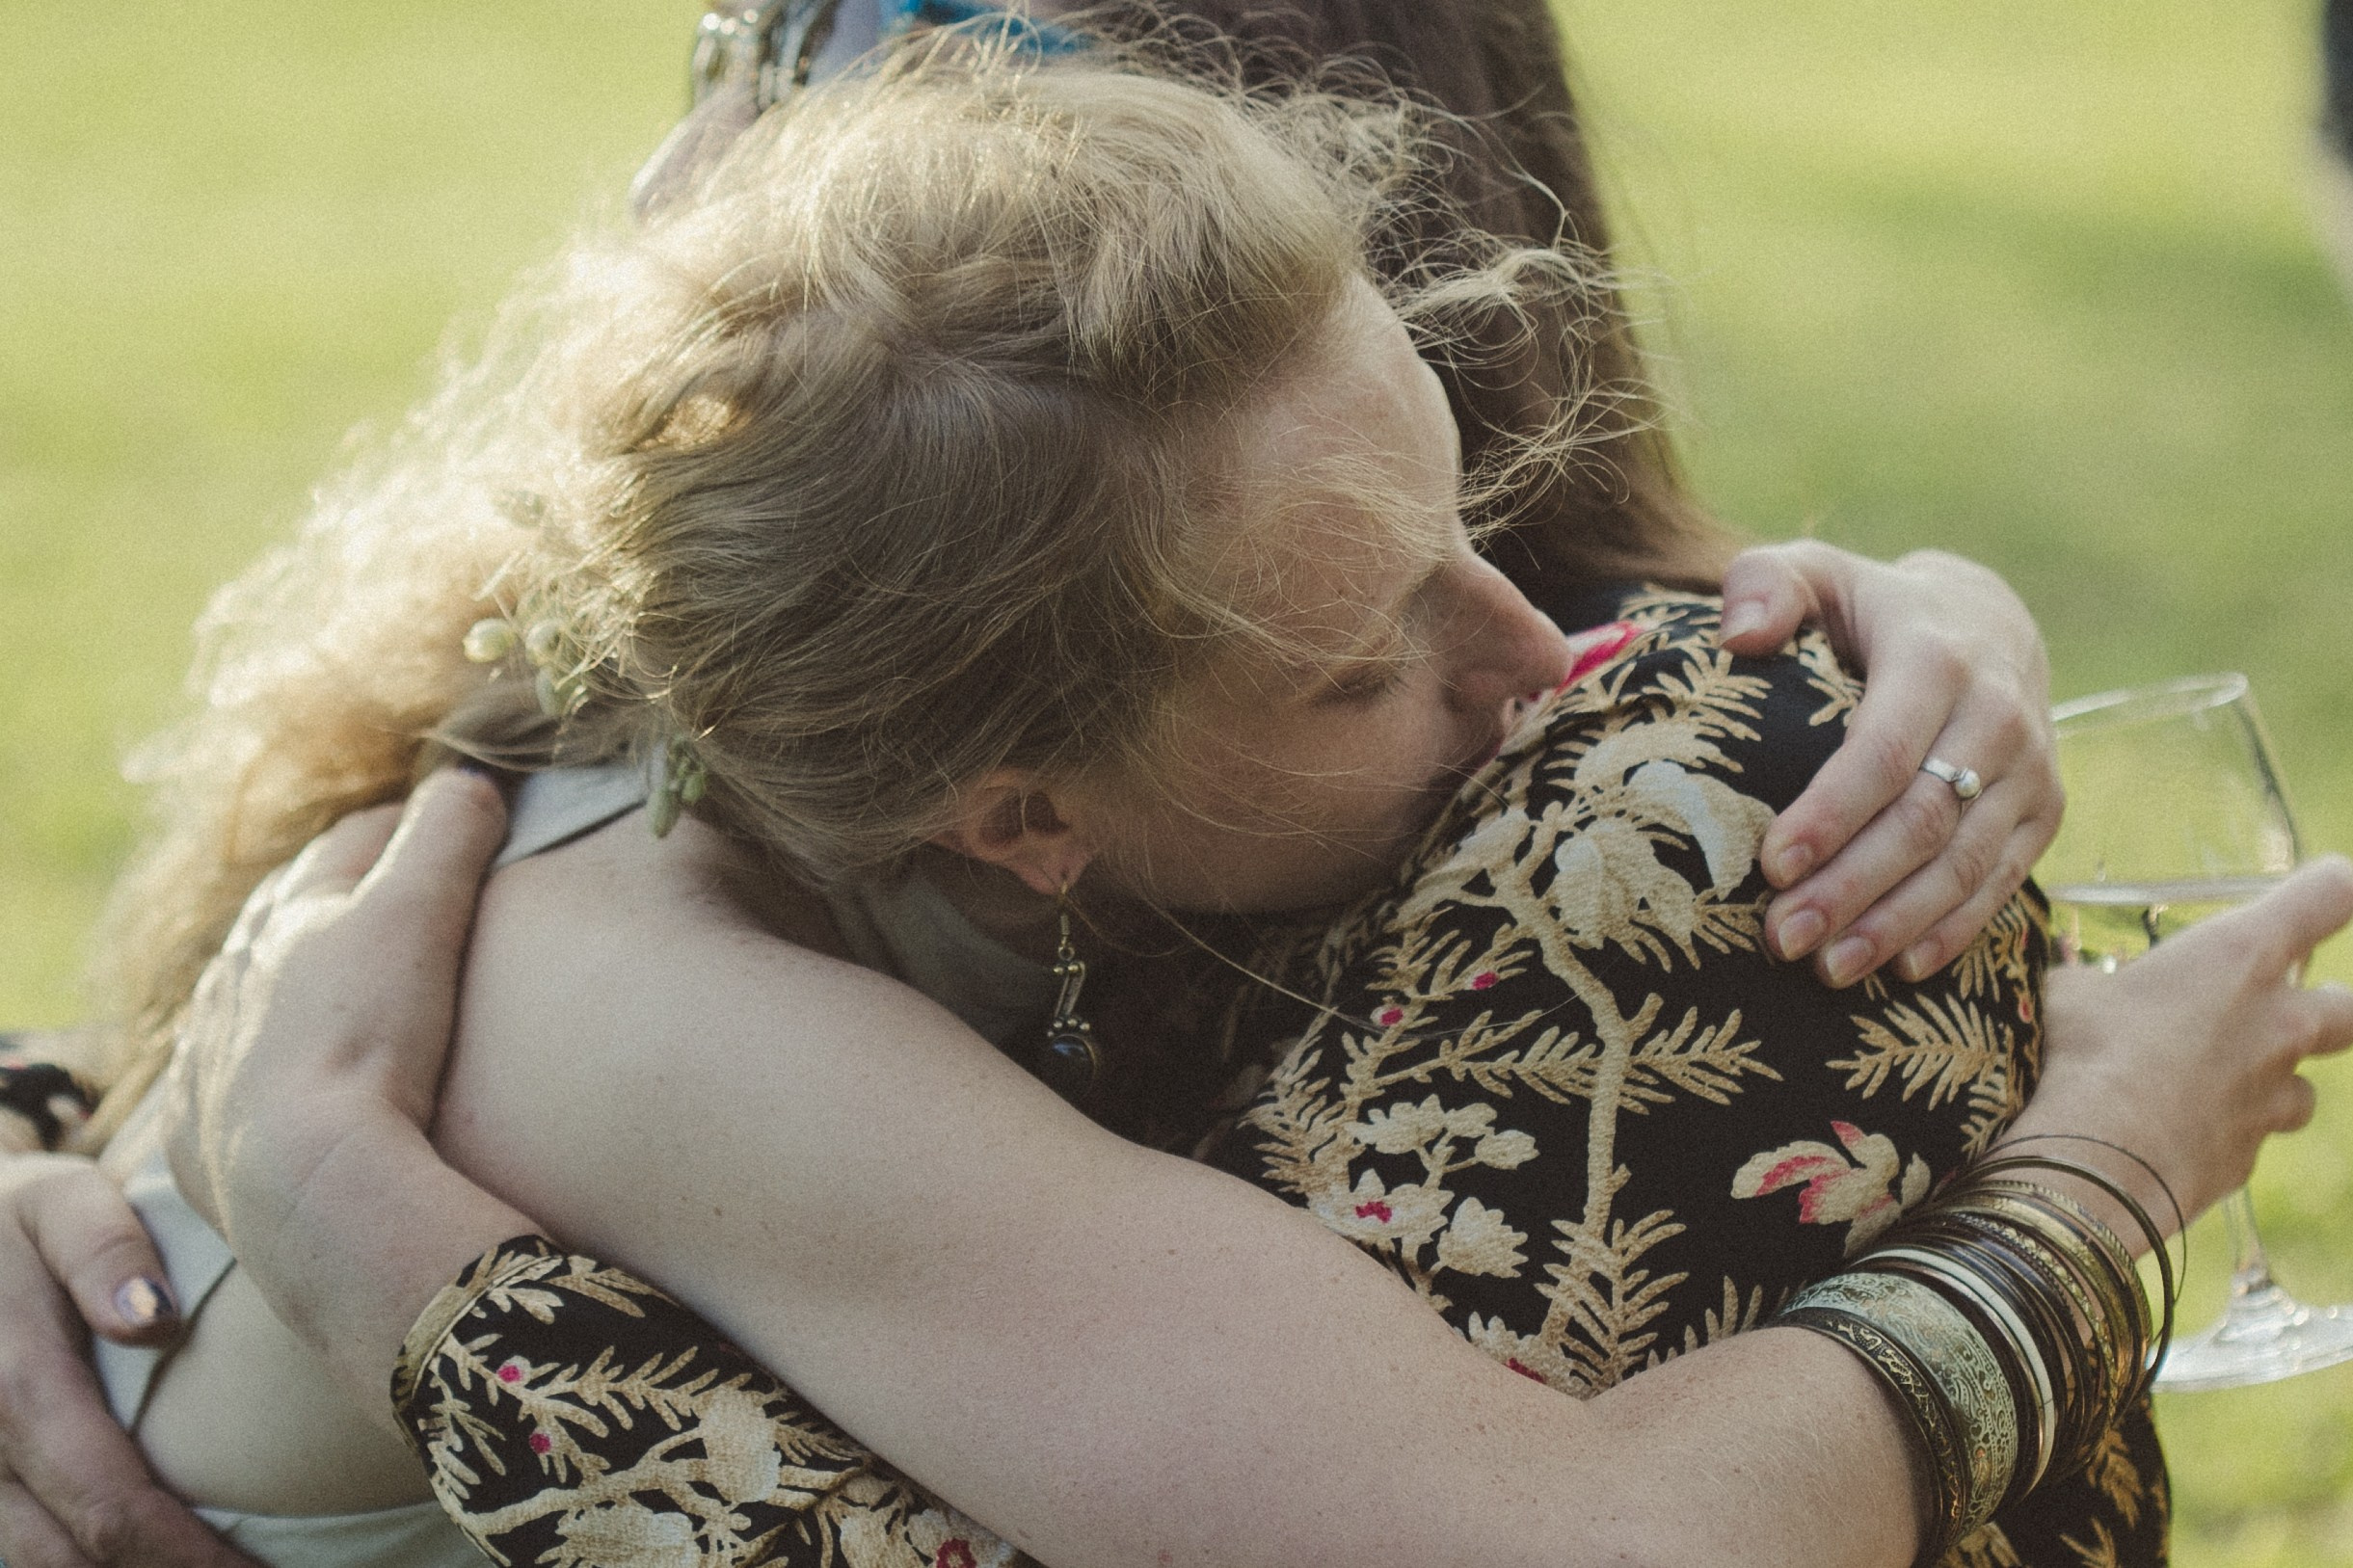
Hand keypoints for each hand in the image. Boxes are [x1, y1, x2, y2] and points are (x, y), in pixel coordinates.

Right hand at [0, 1154, 257, 1567]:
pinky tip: (158, 1558)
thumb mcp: (59, 1202)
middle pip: (70, 1557)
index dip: (185, 1554)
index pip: (108, 1502)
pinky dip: (89, 1560)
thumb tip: (153, 1318)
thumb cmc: (18, 1220)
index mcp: (13, 1388)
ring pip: (39, 1562)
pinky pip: (26, 1544)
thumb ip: (103, 1249)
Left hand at [162, 767, 531, 1405]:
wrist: (300, 1178)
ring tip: (328, 981)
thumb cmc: (367, 1033)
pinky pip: (215, 1083)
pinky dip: (246, 1066)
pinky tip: (268, 1077)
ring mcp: (210, 1058)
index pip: (354, 845)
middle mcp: (235, 977)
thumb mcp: (422, 915)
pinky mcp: (197, 1138)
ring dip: (283, 978)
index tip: (456, 818)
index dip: (410, 825)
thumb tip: (471, 776)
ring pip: (243, 993)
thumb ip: (448, 836)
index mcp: (290, 916)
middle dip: (336, 889)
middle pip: (288, 911)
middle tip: (392, 887)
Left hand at [1719, 541, 2058, 986]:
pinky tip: (1900, 969)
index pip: (1885, 749)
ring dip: (1896, 923)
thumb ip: (1767, 584)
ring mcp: (2031, 770)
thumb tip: (1741, 634)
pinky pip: (2003, 882)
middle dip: (1852, 886)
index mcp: (1938, 657)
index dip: (1831, 812)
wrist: (1989, 623)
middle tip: (1782, 938)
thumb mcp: (1817, 572)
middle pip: (1924, 820)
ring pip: (1965, 863)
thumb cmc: (1869, 608)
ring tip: (1827, 968)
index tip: (1771, 865)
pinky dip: (1953, 930)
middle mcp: (1999, 716)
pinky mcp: (2044, 812)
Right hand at [2016, 857, 2352, 1226]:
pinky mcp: (2248, 1155)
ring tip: (2215, 1084)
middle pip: (2351, 1007)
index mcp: (2240, 956)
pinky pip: (2247, 1140)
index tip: (2329, 885)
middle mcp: (2277, 1022)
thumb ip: (2095, 983)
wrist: (2096, 1158)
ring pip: (2301, 1088)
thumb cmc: (2083, 1053)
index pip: (2327, 896)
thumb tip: (2079, 986)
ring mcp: (2273, 1095)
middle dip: (2331, 1005)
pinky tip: (2170, 1134)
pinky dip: (2219, 1133)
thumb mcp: (2071, 992)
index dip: (2333, 886)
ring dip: (2269, 1082)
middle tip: (2297, 1005)